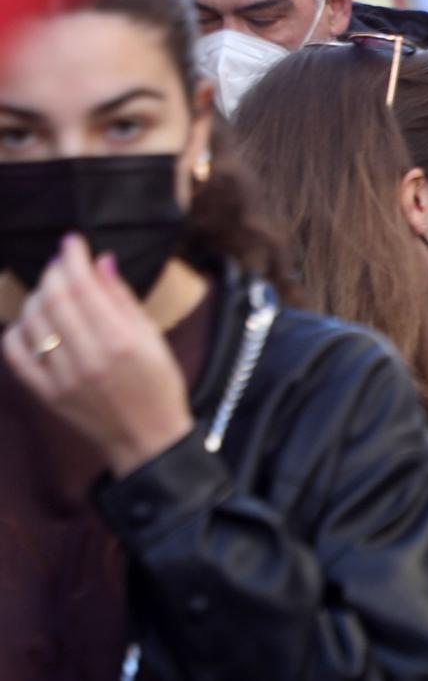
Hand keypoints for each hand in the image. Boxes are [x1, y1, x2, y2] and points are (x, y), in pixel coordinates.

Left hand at [1, 235, 194, 476]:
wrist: (148, 438)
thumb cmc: (159, 386)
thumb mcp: (153, 338)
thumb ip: (123, 300)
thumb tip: (101, 263)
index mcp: (121, 342)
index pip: (84, 287)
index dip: (73, 258)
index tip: (73, 242)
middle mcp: (88, 358)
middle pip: (54, 299)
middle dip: (55, 272)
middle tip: (63, 263)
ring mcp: (62, 377)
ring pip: (32, 321)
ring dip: (37, 297)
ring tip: (51, 292)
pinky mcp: (45, 392)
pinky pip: (15, 353)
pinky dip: (17, 330)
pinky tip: (32, 323)